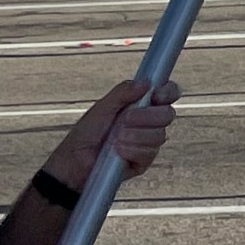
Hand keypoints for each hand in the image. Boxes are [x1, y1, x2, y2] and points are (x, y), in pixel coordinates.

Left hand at [44, 77, 180, 191]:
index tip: (156, 95)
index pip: (167, 94)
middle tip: (125, 120)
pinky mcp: (144, 160)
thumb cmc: (86, 134)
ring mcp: (147, 142)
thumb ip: (123, 93)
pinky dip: (132, 151)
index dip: (167, 92)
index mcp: (140, 105)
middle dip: (146, 117)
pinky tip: (119, 152)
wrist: (76, 161)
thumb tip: (145, 83)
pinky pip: (150, 153)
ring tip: (116, 139)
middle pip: (167, 114)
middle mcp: (148, 123)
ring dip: (135, 136)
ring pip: (159, 135)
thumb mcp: (102, 108)